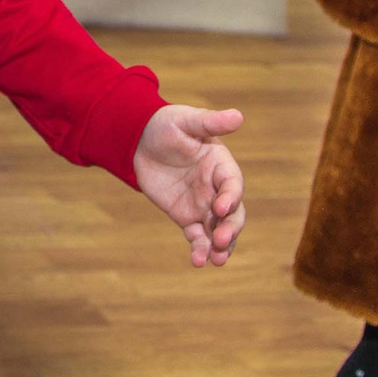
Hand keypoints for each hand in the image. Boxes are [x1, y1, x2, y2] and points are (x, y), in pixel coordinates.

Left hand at [133, 104, 245, 267]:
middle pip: (232, 214)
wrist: (139, 140)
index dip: (231, 197)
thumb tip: (237, 115)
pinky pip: (196, 236)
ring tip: (215, 260)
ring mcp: (203, 205)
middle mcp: (216, 188)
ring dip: (220, 246)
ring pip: (218, 230)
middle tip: (221, 241)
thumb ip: (210, 123)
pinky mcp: (186, 217)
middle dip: (230, 229)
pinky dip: (199, 249)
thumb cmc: (166, 125)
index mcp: (221, 165)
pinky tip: (197, 261)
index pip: (232, 184)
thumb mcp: (186, 120)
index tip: (220, 208)